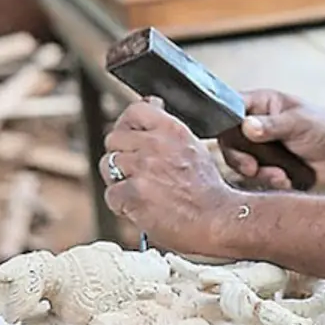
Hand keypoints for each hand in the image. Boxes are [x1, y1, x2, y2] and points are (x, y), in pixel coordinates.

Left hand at [101, 99, 239, 256]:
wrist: (217, 220)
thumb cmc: (208, 190)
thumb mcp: (193, 146)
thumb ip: (168, 129)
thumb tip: (151, 104)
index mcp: (172, 129)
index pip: (135, 110)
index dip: (127, 124)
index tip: (129, 136)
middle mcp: (155, 144)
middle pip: (113, 138)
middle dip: (120, 155)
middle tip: (134, 171)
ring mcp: (143, 168)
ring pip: (108, 165)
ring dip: (118, 179)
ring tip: (138, 190)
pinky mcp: (134, 193)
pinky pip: (111, 194)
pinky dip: (121, 204)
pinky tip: (139, 207)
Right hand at [219, 90, 324, 189]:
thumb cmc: (323, 127)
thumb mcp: (298, 122)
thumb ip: (272, 125)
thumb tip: (246, 126)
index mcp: (259, 104)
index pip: (229, 108)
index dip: (223, 121)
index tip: (229, 137)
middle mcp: (254, 125)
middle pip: (229, 141)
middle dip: (238, 158)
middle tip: (252, 168)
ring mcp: (258, 148)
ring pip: (240, 163)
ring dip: (258, 173)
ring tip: (279, 176)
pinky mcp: (266, 168)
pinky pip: (256, 178)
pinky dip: (269, 181)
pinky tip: (286, 180)